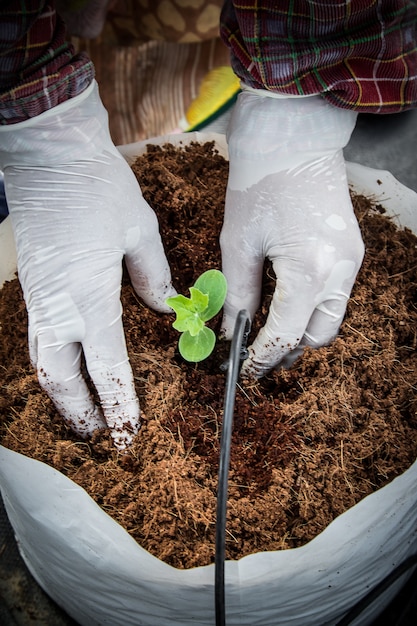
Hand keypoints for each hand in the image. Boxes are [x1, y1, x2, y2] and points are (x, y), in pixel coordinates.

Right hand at [0, 81, 175, 449]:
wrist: (49, 154)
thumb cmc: (96, 187)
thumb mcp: (138, 229)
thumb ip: (154, 276)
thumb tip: (167, 306)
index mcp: (90, 296)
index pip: (106, 367)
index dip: (118, 404)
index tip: (127, 432)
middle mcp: (58, 306)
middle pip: (61, 379)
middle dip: (80, 412)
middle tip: (98, 435)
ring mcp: (39, 298)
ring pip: (42, 363)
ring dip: (61, 395)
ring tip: (80, 413)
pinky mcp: (32, 285)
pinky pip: (37, 339)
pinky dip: (50, 365)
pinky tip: (64, 367)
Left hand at [220, 88, 363, 377]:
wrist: (294, 135)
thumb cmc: (260, 182)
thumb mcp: (238, 243)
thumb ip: (238, 293)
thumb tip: (232, 330)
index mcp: (310, 271)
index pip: (285, 334)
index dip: (262, 357)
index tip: (243, 369)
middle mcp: (340, 271)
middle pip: (317, 335)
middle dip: (287, 350)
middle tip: (255, 352)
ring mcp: (351, 260)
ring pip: (330, 317)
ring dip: (301, 330)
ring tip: (267, 329)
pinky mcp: (350, 248)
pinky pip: (334, 293)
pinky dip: (311, 306)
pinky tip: (285, 300)